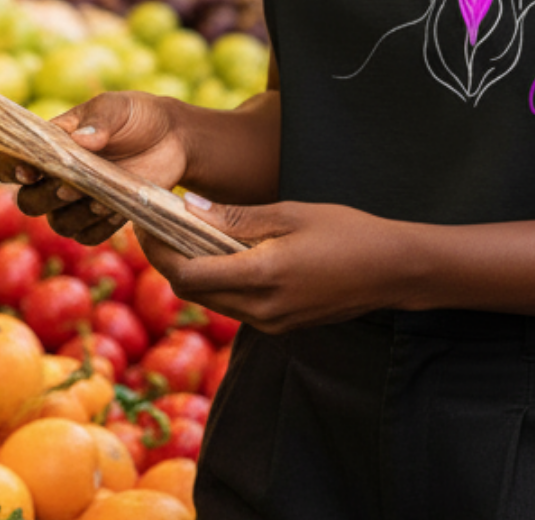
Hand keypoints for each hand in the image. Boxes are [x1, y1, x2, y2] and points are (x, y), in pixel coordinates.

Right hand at [0, 91, 186, 246]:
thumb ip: (99, 120)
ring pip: (58, 224)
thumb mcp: (118, 107)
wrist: (172, 137)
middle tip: (71, 185)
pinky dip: (99, 227)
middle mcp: (55, 177)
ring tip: (102, 199)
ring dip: (76, 214)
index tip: (27, 170)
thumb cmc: (136, 116)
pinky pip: (88, 236)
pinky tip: (117, 209)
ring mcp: (77, 201)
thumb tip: (79, 141)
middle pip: (28, 202)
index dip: (9, 169)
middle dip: (46, 197)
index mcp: (49, 146)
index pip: (9, 162)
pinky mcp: (100, 219)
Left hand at [140, 200, 415, 335]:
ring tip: (181, 234)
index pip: (187, 275)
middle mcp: (261, 308)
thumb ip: (237, 218)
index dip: (158, 251)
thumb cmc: (346, 232)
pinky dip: (217, 280)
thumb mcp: (290, 213)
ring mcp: (271, 322)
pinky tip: (218, 253)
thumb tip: (189, 209)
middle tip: (154, 225)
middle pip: (192, 291)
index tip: (143, 223)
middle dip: (167, 259)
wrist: (391, 269)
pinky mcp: (280, 324)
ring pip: (212, 300)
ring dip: (191, 271)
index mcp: (262, 276)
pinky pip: (235, 304)